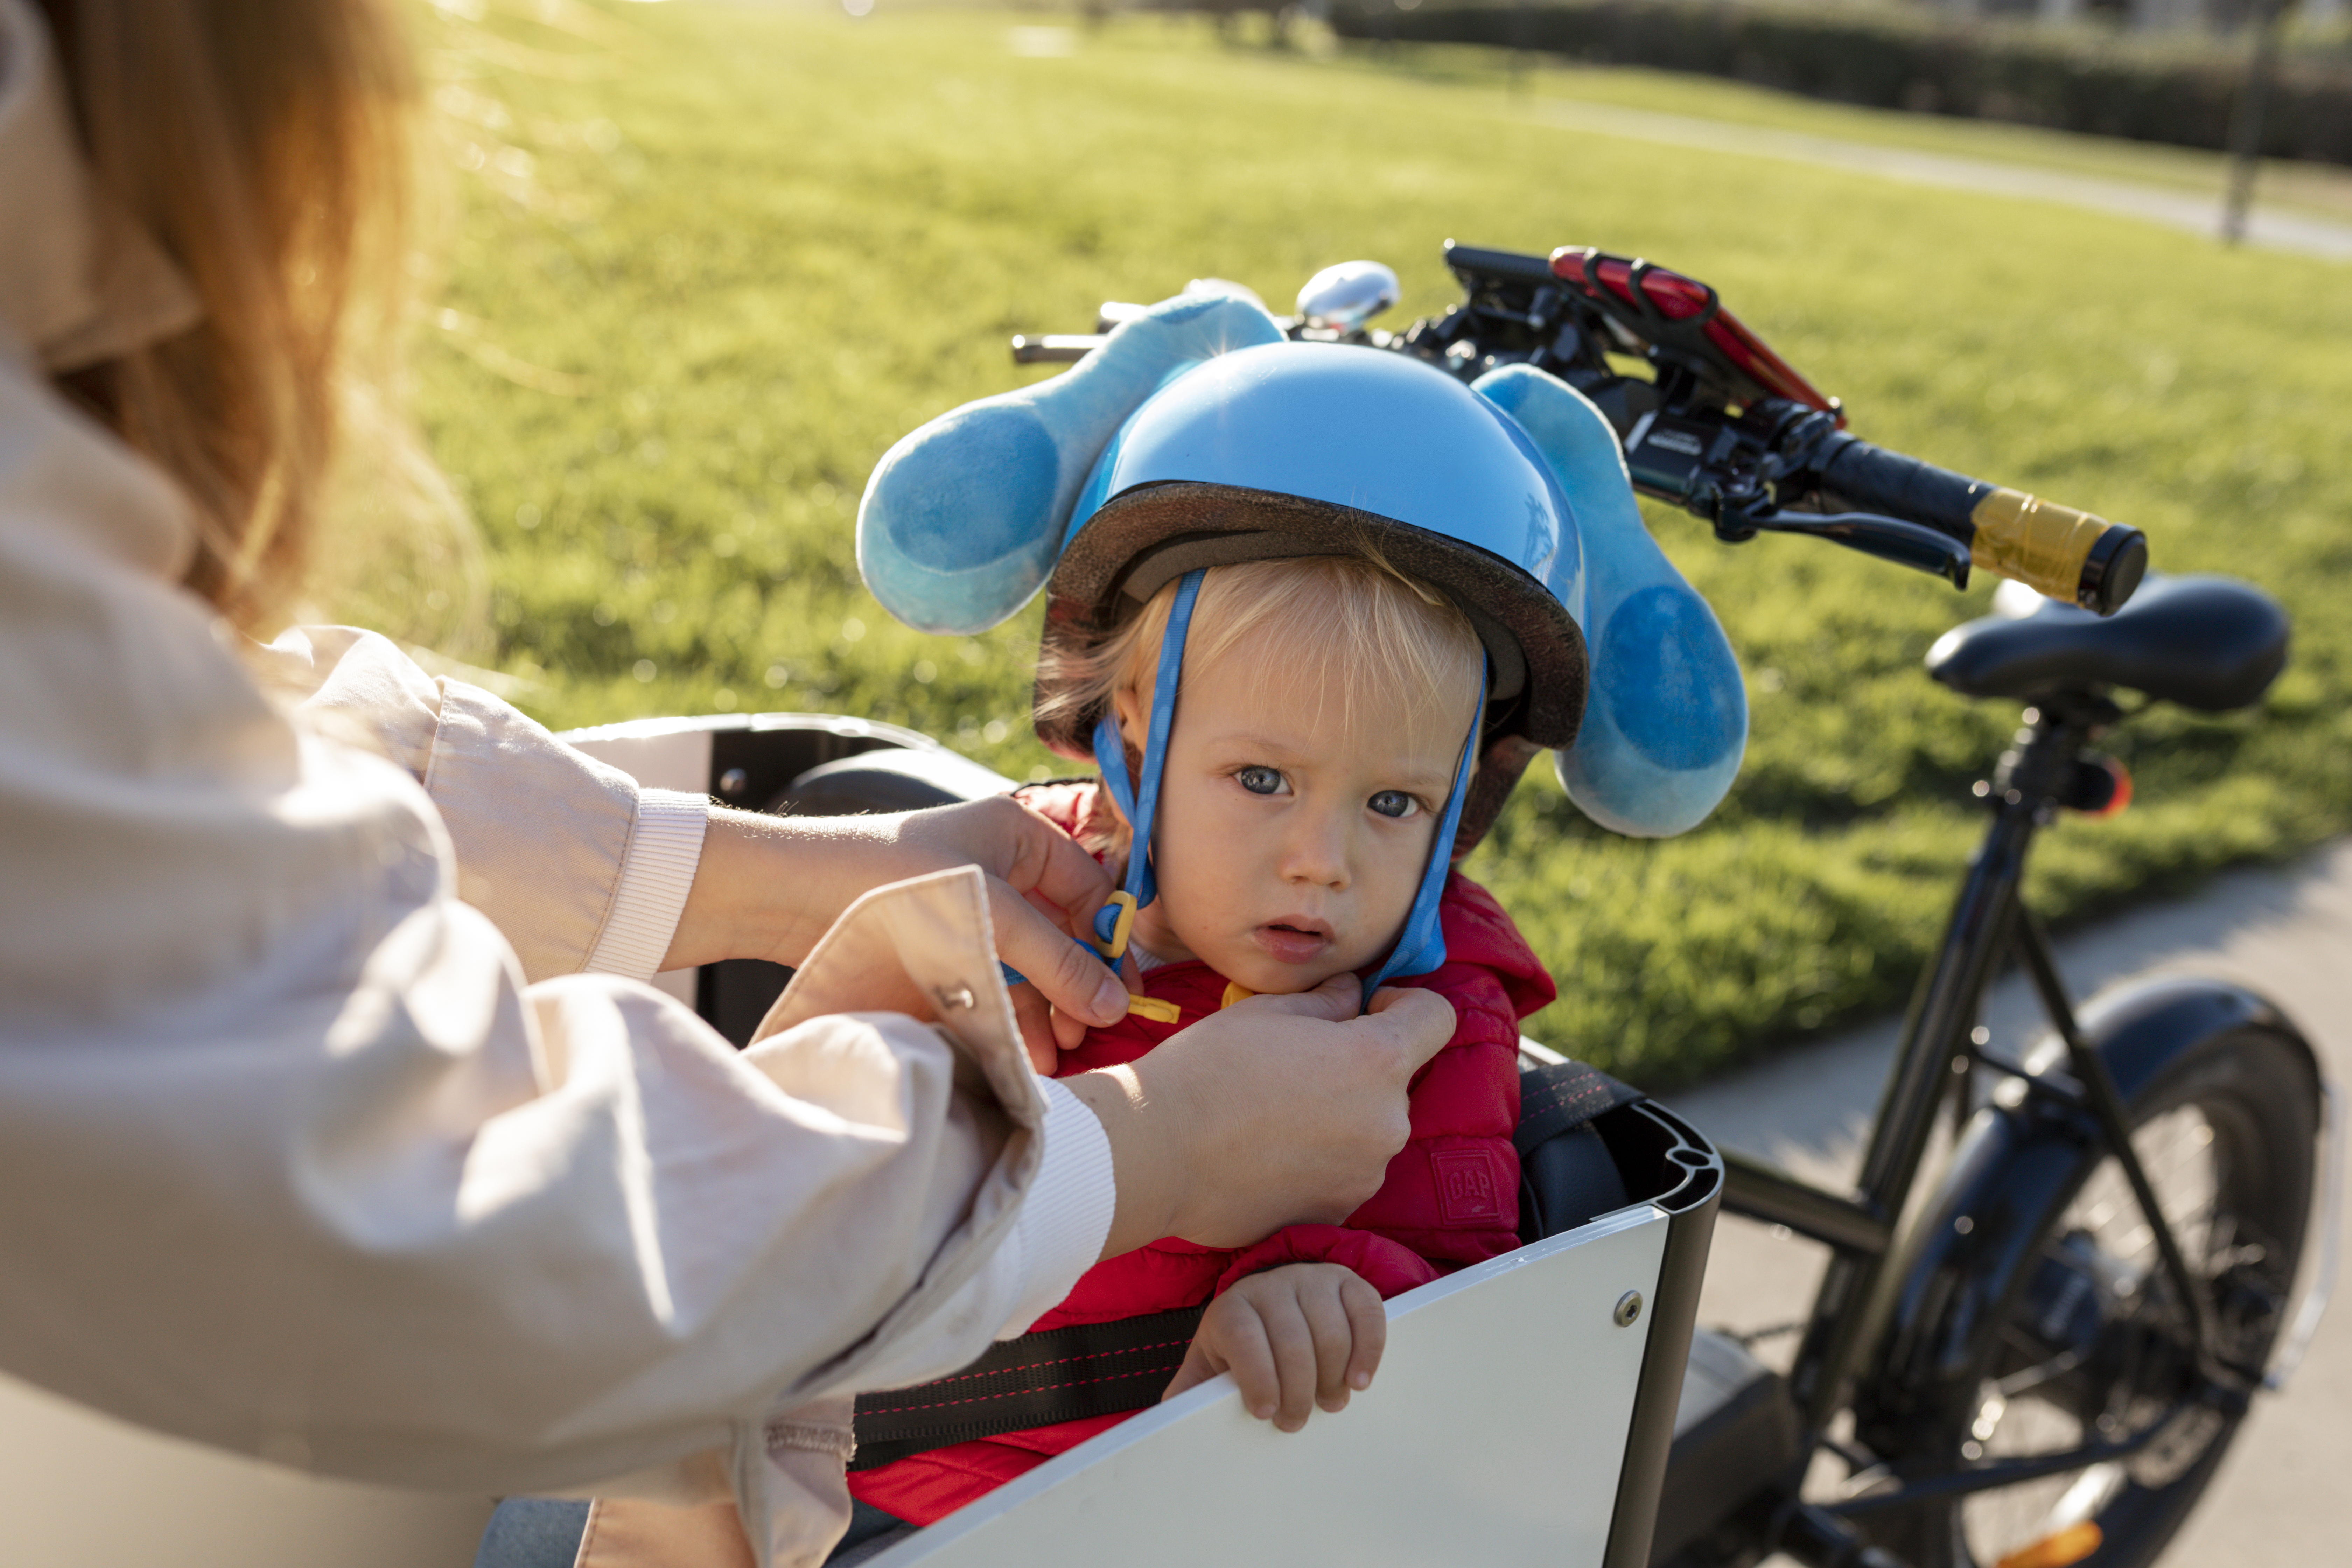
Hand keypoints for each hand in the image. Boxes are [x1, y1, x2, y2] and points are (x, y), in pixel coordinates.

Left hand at [660, 795, 1133, 1064]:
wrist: (794, 894)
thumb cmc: (894, 878)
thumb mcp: (993, 916)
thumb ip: (1056, 960)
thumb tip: (1114, 1006)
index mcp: (1019, 836)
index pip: (1088, 889)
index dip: (1109, 942)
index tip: (1124, 996)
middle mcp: (998, 869)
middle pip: (1059, 934)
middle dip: (1073, 986)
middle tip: (1083, 1032)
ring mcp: (967, 910)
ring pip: (1023, 965)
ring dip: (1041, 1011)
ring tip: (1048, 1055)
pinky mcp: (939, 947)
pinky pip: (988, 982)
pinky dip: (1005, 1015)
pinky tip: (1015, 1051)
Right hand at [1060, 975, 1454, 1254]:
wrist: (1155, 1154)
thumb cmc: (1205, 1072)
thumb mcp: (1266, 1011)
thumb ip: (1326, 1000)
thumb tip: (1352, 995)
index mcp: (1377, 1060)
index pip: (1437, 1017)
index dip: (1405, 1005)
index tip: (1367, 1009)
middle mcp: (1387, 1121)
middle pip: (1395, 1080)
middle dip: (1359, 1067)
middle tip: (1296, 1065)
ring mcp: (1365, 1174)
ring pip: (1368, 1129)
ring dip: (1339, 1117)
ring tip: (1273, 1114)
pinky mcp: (1336, 1211)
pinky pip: (1343, 1172)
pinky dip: (1318, 1161)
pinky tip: (1266, 1153)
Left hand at [1162, 1264, 1385, 1430]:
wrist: (1271, 1304)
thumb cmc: (1241, 1346)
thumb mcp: (1210, 1364)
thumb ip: (1191, 1390)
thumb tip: (1170, 1421)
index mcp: (1231, 1307)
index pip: (1243, 1337)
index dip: (1256, 1377)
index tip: (1265, 1412)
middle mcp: (1270, 1284)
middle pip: (1293, 1342)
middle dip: (1299, 1392)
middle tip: (1296, 1420)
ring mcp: (1312, 1278)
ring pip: (1332, 1331)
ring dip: (1334, 1378)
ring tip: (1329, 1403)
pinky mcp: (1347, 1280)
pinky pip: (1367, 1312)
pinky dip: (1369, 1350)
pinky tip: (1359, 1379)